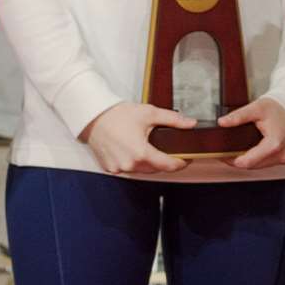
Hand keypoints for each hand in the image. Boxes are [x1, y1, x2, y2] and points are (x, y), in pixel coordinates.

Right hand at [80, 101, 195, 175]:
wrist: (93, 116)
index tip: (186, 159)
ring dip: (149, 163)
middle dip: (164, 161)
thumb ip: (173, 120)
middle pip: (156, 169)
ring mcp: (119, 168)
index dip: (181, 163)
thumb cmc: (117, 115)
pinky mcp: (110, 168)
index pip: (168, 166)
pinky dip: (133, 163)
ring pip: (142, 170)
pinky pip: (128, 169)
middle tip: (169, 150)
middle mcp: (129, 164)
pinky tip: (133, 151)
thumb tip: (190, 124)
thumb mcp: (149, 113)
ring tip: (149, 148)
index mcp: (141, 153)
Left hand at [222, 97, 284, 169]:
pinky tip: (255, 150)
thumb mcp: (257, 108)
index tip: (222, 155)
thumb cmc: (281, 107)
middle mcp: (283, 154)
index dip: (231, 160)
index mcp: (275, 144)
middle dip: (239, 160)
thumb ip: (238, 116)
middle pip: (253, 166)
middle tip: (228, 151)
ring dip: (250, 160)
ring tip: (239, 150)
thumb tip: (223, 122)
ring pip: (261, 166)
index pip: (247, 162)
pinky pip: (269, 163)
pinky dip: (260, 158)